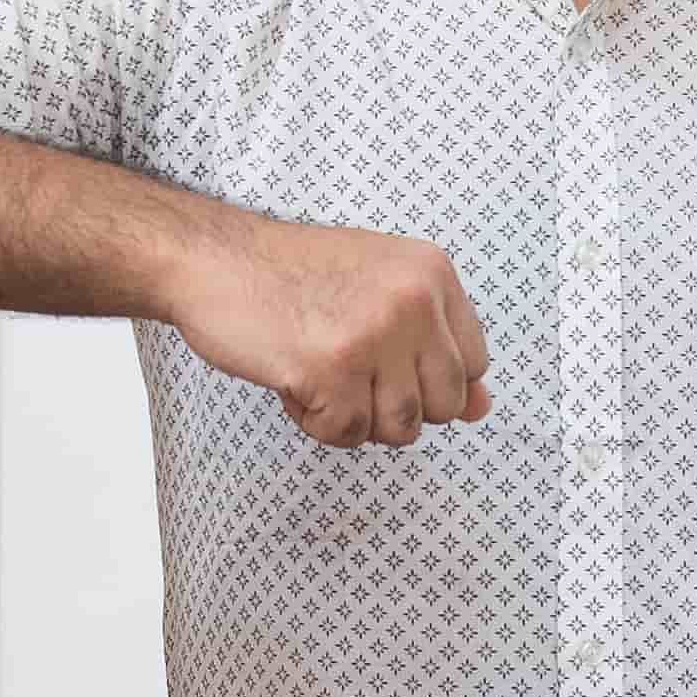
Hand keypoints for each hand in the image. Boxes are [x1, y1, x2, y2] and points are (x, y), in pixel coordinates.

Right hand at [166, 204, 491, 448]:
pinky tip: (293, 378)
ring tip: (320, 373)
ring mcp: (375, 335)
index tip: (386, 362)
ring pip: (400, 429)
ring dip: (354, 417)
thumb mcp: (379, 289)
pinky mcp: (332, 370)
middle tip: (347, 369)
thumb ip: (433, 345)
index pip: (474, 365)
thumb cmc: (289, 276)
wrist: (214, 261)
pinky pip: (346, 435)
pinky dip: (314, 421)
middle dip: (395, 405)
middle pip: (444, 406)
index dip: (427, 379)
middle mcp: (413, 300)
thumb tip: (482, 408)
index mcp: (432, 274)